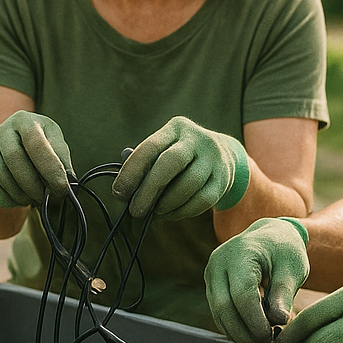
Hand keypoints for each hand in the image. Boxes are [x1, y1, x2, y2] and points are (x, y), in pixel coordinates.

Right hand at [0, 111, 72, 207]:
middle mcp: (3, 129)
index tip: (61, 188)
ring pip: (0, 173)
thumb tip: (67, 182)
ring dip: (18, 193)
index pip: (36, 144)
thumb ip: (61, 160)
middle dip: (31, 183)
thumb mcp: (55, 143)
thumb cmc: (42, 144)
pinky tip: (18, 201)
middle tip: (43, 197)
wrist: (15, 141)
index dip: (49, 168)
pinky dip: (5, 198)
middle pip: (14, 157)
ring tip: (32, 200)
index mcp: (25, 120)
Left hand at [113, 116, 248, 219]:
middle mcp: (197, 139)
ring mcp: (214, 158)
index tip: (119, 193)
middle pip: (172, 162)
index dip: (132, 171)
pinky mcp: (223, 179)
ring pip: (189, 183)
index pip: (150, 147)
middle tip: (135, 211)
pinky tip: (169, 214)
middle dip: (150, 189)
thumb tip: (123, 193)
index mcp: (175, 128)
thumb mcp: (162, 151)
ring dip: (167, 203)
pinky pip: (203, 200)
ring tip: (154, 213)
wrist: (221, 155)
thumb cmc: (178, 158)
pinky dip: (182, 211)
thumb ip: (143, 167)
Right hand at [204, 217, 309, 342]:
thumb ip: (284, 293)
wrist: (268, 235)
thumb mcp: (292, 268)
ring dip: (239, 334)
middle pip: (224, 307)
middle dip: (245, 334)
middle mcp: (218, 264)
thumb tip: (279, 321)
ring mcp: (211, 275)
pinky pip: (219, 313)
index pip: (241, 294)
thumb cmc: (284, 250)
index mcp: (239, 254)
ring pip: (218, 313)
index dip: (255, 321)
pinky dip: (235, 328)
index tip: (272, 339)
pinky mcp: (212, 286)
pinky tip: (254, 335)